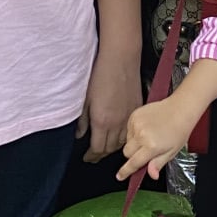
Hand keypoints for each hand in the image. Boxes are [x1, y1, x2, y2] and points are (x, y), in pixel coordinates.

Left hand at [78, 45, 141, 163]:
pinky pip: (131, 131)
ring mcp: (129, 117)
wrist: (120, 59)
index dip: (91, 156)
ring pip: (123, 142)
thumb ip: (81, 120)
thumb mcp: (85, 98)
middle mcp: (117, 122)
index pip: (97, 148)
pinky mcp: (137, 109)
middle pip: (110, 149)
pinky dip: (125, 138)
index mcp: (102, 121)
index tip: (87, 157)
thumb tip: (79, 134)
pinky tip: (119, 136)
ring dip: (113, 148)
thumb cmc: (101, 74)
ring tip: (106, 148)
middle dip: (101, 155)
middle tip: (94, 156)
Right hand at [118, 93, 195, 182]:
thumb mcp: (172, 152)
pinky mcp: (134, 116)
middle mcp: (141, 136)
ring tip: (149, 136)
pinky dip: (135, 132)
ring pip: (127, 141)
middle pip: (127, 153)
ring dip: (134, 143)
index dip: (125, 171)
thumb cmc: (179, 130)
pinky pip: (128, 130)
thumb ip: (158, 163)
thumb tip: (151, 175)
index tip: (120, 176)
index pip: (133, 163)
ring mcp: (136, 124)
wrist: (180, 109)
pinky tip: (146, 128)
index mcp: (151, 146)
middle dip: (133, 156)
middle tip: (145, 151)